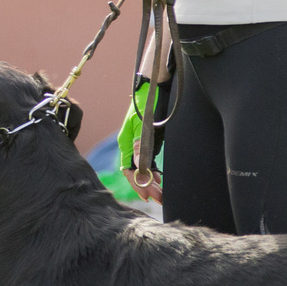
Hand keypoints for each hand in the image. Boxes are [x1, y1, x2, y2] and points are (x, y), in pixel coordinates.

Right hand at [117, 78, 163, 202]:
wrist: (153, 86)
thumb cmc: (148, 102)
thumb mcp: (145, 125)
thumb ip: (141, 146)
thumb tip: (140, 169)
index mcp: (125, 142)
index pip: (129, 170)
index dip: (138, 184)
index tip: (148, 196)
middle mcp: (130, 145)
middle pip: (135, 172)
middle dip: (146, 186)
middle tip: (159, 199)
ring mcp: (138, 143)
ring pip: (142, 168)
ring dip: (150, 181)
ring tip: (160, 194)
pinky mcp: (146, 139)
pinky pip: (148, 160)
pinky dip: (153, 171)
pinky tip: (159, 178)